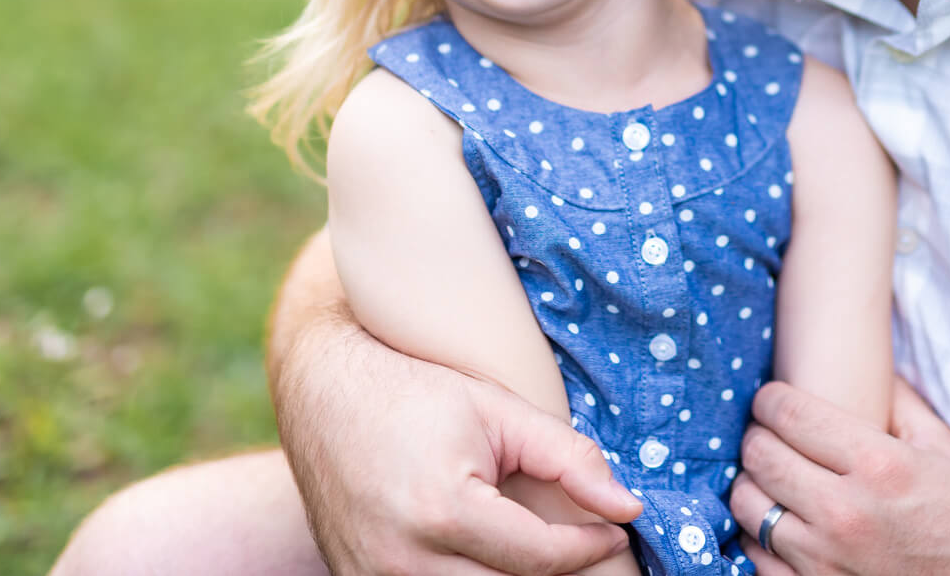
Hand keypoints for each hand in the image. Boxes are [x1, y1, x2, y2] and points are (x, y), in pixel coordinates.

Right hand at [271, 238, 641, 575]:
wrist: (322, 392)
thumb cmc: (415, 391)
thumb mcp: (499, 410)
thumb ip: (569, 458)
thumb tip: (627, 506)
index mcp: (444, 512)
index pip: (542, 558)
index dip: (588, 548)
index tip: (614, 531)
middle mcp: (403, 560)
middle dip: (554, 572)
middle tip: (581, 545)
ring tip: (536, 549)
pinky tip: (491, 555)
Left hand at [727, 377, 949, 575]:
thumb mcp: (943, 448)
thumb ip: (897, 400)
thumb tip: (864, 362)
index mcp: (879, 465)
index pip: (789, 413)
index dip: (770, 399)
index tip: (772, 398)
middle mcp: (846, 512)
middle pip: (759, 455)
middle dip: (757, 435)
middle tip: (768, 432)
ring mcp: (825, 560)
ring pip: (747, 505)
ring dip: (753, 484)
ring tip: (771, 476)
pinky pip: (754, 556)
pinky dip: (757, 534)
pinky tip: (779, 521)